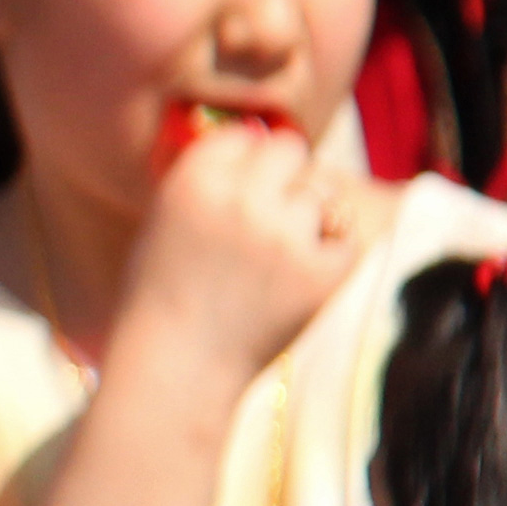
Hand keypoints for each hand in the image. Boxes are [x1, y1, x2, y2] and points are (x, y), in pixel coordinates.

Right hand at [113, 123, 365, 405]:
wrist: (175, 368)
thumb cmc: (161, 297)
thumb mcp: (164, 224)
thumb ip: (209, 181)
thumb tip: (263, 138)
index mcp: (190, 184)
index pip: (240, 137)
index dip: (244, 160)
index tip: (237, 190)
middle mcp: (238, 201)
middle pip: (288, 150)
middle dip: (283, 175)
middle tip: (269, 213)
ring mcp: (284, 237)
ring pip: (320, 194)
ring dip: (306, 216)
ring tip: (275, 256)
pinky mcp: (322, 272)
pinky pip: (345, 239)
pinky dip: (329, 255)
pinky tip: (296, 279)